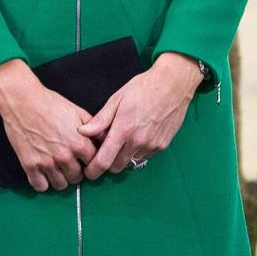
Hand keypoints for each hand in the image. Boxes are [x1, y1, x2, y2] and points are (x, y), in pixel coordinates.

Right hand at [0, 59, 94, 192]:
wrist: (23, 100)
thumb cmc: (49, 103)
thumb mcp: (78, 112)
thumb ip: (93, 129)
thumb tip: (104, 140)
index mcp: (78, 143)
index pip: (94, 164)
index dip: (90, 160)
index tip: (85, 159)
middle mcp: (64, 156)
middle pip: (77, 178)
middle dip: (76, 171)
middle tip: (71, 163)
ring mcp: (46, 162)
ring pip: (61, 185)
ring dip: (61, 178)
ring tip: (58, 168)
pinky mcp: (29, 165)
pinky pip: (40, 186)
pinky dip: (43, 182)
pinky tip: (44, 172)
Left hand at [79, 51, 202, 179]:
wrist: (173, 84)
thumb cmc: (144, 87)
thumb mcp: (117, 99)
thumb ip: (100, 120)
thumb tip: (82, 132)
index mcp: (123, 130)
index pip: (104, 162)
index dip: (93, 170)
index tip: (89, 171)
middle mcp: (138, 142)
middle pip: (116, 167)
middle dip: (108, 162)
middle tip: (107, 148)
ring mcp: (152, 145)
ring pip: (131, 162)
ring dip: (125, 156)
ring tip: (126, 137)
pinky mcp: (162, 145)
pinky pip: (145, 156)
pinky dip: (138, 151)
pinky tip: (140, 135)